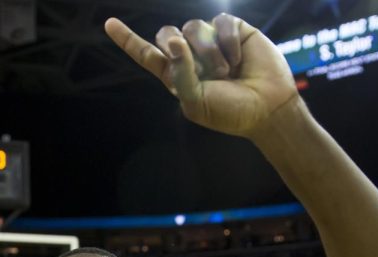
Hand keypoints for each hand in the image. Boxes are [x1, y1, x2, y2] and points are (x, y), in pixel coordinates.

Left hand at [105, 14, 297, 137]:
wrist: (267, 108)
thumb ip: (179, 74)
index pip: (147, 54)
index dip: (128, 39)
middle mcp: (191, 56)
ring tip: (227, 72)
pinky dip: (228, 43)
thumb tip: (174, 41)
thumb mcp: (196, 102)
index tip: (109, 24)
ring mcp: (211, 41)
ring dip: (209, 53)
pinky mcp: (233, 30)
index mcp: (176, 76)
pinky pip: (220, 22)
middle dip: (179, 48)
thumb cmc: (230, 112)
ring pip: (193, 28)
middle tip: (204, 71)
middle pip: (167, 33)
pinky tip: (239, 59)